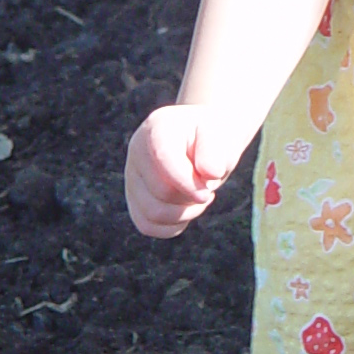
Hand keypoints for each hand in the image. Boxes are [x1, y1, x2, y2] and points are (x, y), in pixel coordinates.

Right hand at [125, 105, 232, 239]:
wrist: (205, 141)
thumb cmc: (213, 138)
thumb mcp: (221, 136)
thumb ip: (215, 151)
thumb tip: (210, 173)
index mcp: (158, 127)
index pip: (164, 159)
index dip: (189, 181)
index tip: (212, 186)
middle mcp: (137, 150)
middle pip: (162, 192)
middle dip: (192, 196)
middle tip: (209, 187)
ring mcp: (132, 175)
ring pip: (152, 214)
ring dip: (185, 214)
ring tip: (200, 199)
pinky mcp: (134, 198)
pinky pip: (148, 226)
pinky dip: (173, 226)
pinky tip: (188, 209)